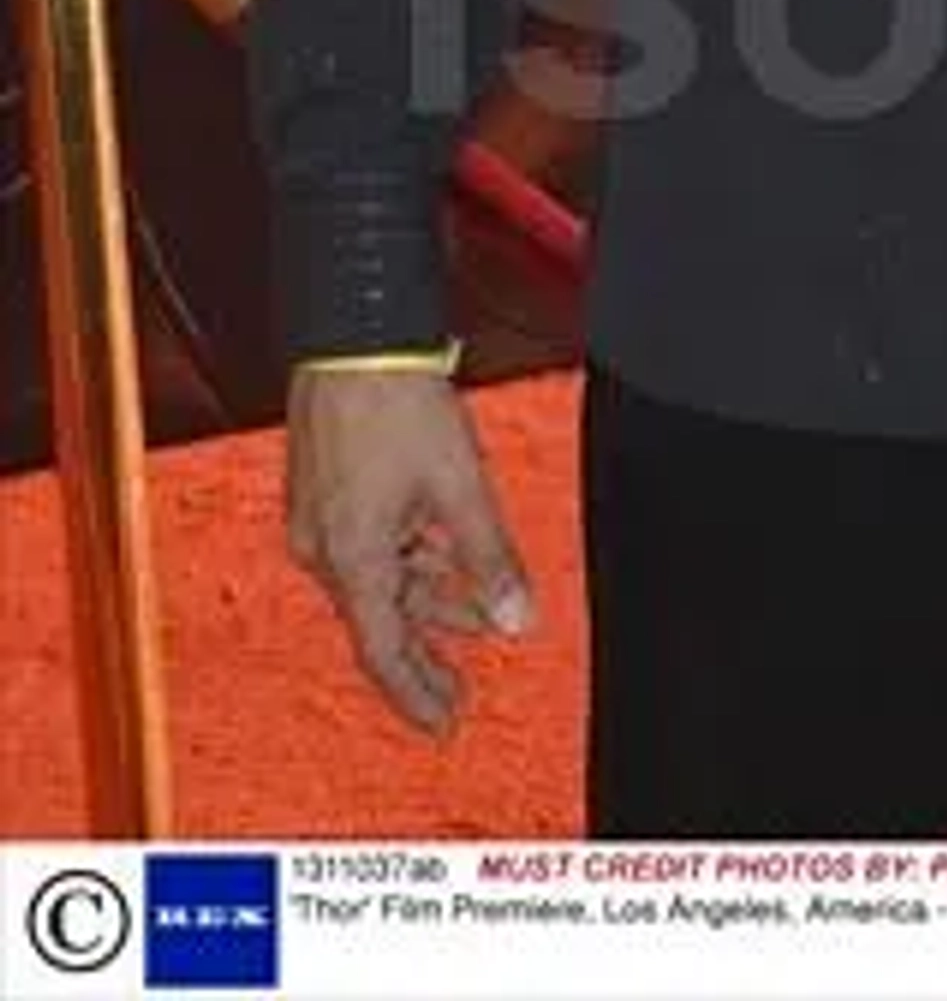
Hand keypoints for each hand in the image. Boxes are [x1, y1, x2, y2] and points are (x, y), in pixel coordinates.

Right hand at [285, 366, 535, 733]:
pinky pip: (368, 545)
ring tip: (475, 613)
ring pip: (378, 579)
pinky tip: (443, 556)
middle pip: (380, 618)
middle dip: (426, 650)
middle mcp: (324, 547)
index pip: (382, 653)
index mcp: (351, 558)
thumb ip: (489, 558)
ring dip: (425, 598)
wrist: (356, 337)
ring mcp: (319, 518)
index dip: (417, 692)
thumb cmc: (395, 402)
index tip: (444, 721)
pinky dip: (408, 558)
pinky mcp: (324, 488)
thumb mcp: (460, 487)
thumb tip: (515, 618)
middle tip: (459, 687)